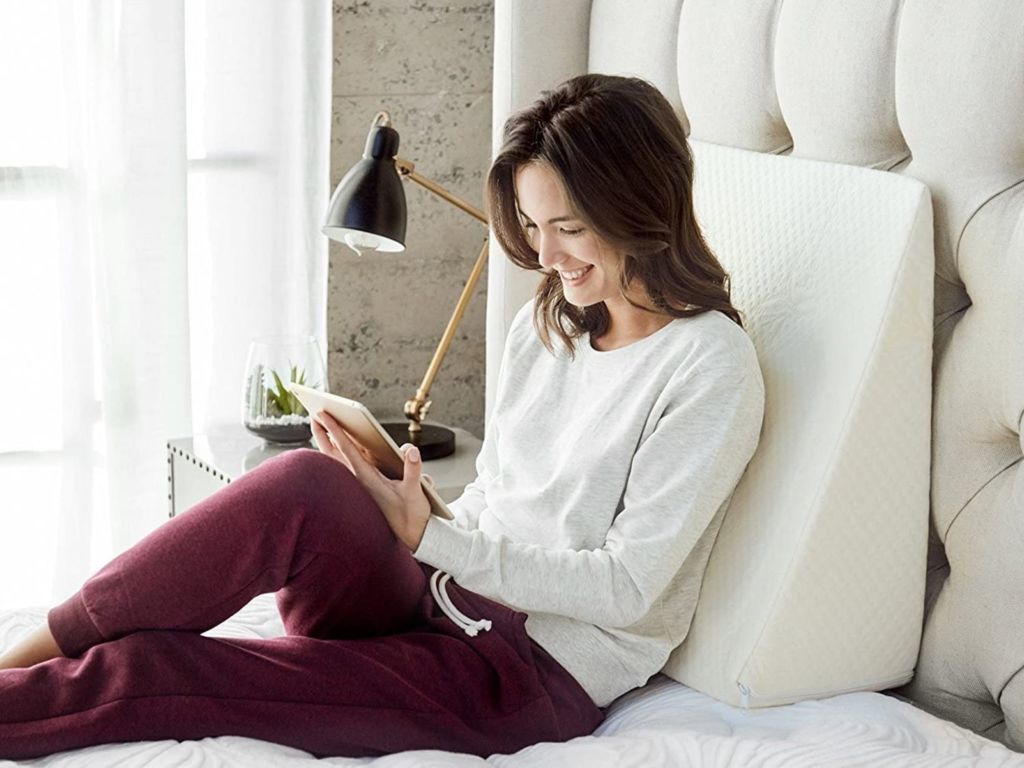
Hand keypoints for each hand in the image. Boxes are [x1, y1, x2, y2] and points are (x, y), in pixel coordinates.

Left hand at [311, 410, 430, 550]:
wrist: (410, 539)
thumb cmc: (411, 516)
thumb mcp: (416, 492)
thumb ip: (413, 470)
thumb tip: (410, 449)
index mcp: (368, 479)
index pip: (348, 449)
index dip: (336, 430)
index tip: (324, 414)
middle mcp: (360, 481)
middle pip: (335, 453)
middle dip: (324, 433)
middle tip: (314, 413)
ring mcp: (360, 485)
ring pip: (338, 460)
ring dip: (328, 442)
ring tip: (320, 425)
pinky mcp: (365, 489)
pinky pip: (346, 467)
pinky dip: (338, 454)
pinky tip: (337, 447)